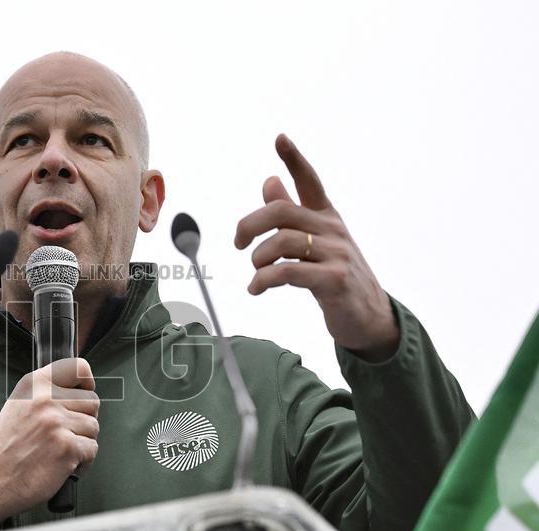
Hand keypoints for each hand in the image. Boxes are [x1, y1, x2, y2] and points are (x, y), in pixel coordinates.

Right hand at [0, 357, 99, 523]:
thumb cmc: (9, 444)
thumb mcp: (19, 403)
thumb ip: (46, 391)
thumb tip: (80, 388)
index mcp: (34, 385)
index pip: (78, 368)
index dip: (87, 383)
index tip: (84, 393)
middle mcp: (46, 400)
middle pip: (92, 401)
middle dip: (84, 419)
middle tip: (66, 433)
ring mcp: (56, 423)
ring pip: (94, 426)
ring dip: (83, 441)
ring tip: (60, 449)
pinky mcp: (67, 447)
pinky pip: (92, 448)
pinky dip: (83, 460)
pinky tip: (64, 464)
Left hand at [234, 134, 398, 360]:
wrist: (368, 315)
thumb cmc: (335, 274)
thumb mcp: (315, 241)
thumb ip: (292, 214)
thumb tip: (269, 181)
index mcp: (327, 217)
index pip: (311, 181)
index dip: (295, 159)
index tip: (280, 138)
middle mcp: (332, 230)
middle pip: (282, 211)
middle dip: (250, 224)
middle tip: (238, 242)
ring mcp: (336, 254)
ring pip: (282, 242)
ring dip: (258, 259)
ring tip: (256, 273)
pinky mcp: (333, 280)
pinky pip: (288, 273)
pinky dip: (263, 281)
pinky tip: (256, 289)